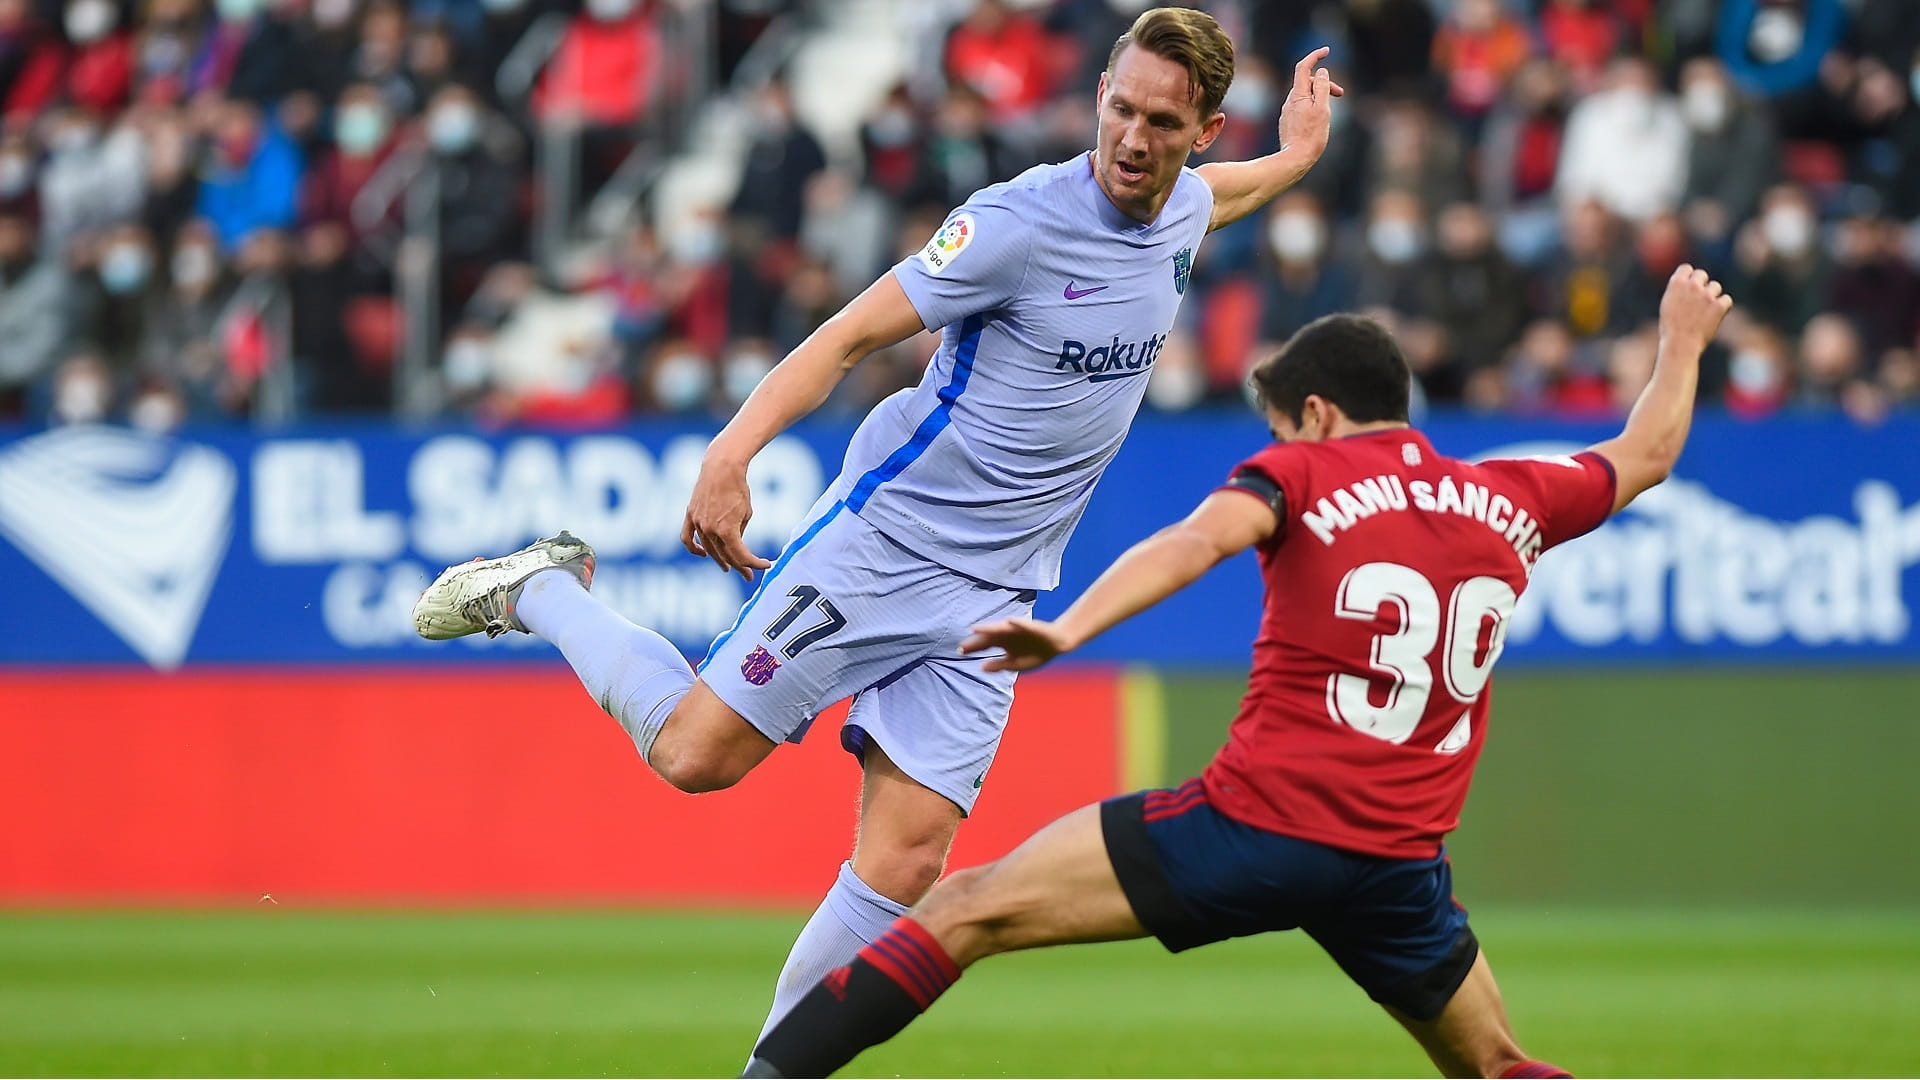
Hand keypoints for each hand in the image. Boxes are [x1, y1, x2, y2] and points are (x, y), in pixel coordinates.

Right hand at [681, 454, 772, 581]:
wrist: (721, 468)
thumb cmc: (738, 488)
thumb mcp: (747, 513)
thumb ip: (740, 532)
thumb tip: (736, 545)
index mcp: (727, 531)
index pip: (741, 556)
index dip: (755, 563)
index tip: (765, 565)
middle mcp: (710, 530)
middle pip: (726, 556)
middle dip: (740, 567)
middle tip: (749, 575)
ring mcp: (698, 524)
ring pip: (709, 549)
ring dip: (720, 560)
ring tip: (729, 567)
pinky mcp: (690, 515)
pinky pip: (687, 537)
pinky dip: (694, 548)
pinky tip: (703, 554)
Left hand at [959, 616, 1077, 672]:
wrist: (1057, 643)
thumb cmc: (1036, 653)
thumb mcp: (1016, 664)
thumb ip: (999, 665)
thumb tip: (982, 667)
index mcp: (1004, 643)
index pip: (985, 645)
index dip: (973, 648)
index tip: (959, 652)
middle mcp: (1008, 635)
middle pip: (989, 637)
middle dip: (976, 640)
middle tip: (962, 645)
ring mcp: (1018, 630)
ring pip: (1002, 629)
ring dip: (990, 628)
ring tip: (977, 628)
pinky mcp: (1033, 627)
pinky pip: (1025, 625)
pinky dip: (1019, 623)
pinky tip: (1011, 621)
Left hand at [1277, 47, 1344, 162]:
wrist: (1295, 159)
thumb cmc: (1311, 136)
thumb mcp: (1322, 109)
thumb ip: (1322, 88)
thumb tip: (1321, 72)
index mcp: (1298, 95)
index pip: (1303, 67)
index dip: (1314, 56)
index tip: (1326, 51)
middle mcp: (1289, 101)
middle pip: (1307, 83)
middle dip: (1324, 83)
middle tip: (1341, 93)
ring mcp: (1287, 112)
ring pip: (1305, 97)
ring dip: (1319, 97)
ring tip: (1330, 112)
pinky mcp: (1288, 123)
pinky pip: (1301, 108)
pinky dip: (1312, 108)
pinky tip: (1319, 122)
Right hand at [1657, 264, 1733, 356]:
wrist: (1680, 345)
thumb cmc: (1671, 329)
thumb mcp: (1667, 305)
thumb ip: (1678, 291)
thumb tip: (1687, 284)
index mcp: (1676, 283)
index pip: (1687, 269)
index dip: (1688, 277)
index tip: (1689, 287)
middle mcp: (1692, 285)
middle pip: (1702, 275)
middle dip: (1702, 285)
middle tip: (1699, 300)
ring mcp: (1707, 294)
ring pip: (1715, 287)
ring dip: (1712, 297)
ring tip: (1705, 313)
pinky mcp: (1719, 305)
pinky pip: (1726, 300)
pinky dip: (1723, 308)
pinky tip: (1715, 317)